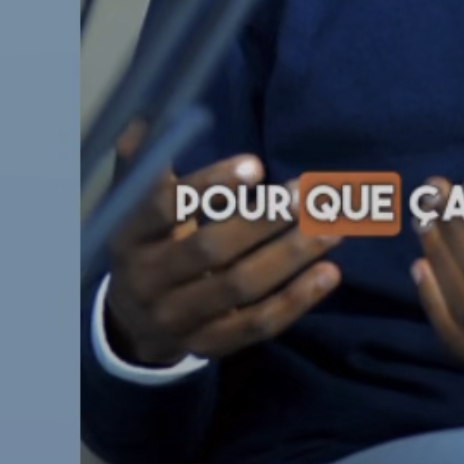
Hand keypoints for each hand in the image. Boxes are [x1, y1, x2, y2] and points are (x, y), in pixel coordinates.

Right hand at [103, 128, 342, 366]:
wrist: (131, 325)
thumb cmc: (148, 246)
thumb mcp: (133, 207)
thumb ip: (143, 163)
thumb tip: (146, 118)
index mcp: (129, 237)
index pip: (165, 209)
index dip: (210, 187)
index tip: (257, 166)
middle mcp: (149, 280)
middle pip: (211, 251)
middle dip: (264, 220)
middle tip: (309, 193)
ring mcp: (179, 318)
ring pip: (240, 287)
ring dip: (291, 256)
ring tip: (335, 226)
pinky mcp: (208, 346)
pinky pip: (256, 325)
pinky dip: (295, 301)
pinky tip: (329, 273)